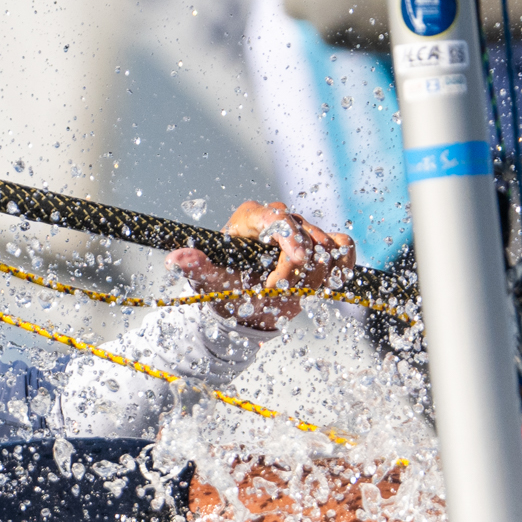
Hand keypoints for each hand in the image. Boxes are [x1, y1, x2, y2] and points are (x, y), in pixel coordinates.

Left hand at [167, 201, 352, 330]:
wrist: (247, 305)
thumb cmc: (226, 287)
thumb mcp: (210, 281)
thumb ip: (197, 268)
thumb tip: (176, 259)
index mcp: (250, 218)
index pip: (276, 217)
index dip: (290, 238)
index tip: (297, 260)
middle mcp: (278, 217)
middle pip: (305, 234)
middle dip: (297, 269)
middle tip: (279, 291)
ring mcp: (303, 229)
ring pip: (326, 244)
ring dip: (315, 275)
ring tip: (293, 292)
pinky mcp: (321, 244)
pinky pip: (344, 246)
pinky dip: (342, 265)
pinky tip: (328, 283)